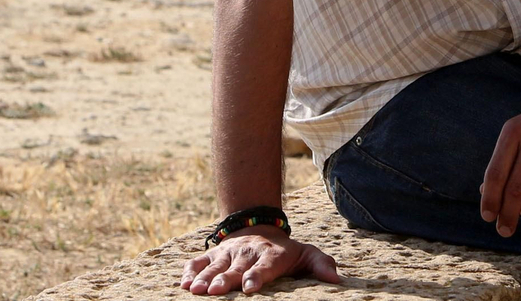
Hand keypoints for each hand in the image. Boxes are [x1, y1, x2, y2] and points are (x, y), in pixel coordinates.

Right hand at [178, 227, 338, 294]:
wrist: (262, 228)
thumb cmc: (286, 252)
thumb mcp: (307, 255)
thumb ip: (321, 265)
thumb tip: (337, 280)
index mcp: (272, 255)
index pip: (265, 266)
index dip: (257, 276)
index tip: (251, 287)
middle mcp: (248, 252)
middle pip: (236, 267)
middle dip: (226, 279)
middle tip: (215, 291)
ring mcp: (229, 252)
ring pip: (215, 265)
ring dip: (205, 277)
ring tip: (195, 290)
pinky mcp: (213, 253)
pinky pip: (198, 261)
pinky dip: (189, 270)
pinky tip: (183, 283)